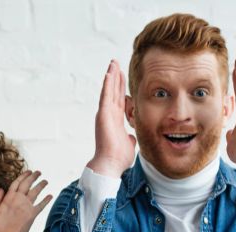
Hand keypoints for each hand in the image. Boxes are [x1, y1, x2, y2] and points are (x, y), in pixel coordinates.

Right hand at [0, 170, 52, 231]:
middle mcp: (20, 199)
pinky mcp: (33, 214)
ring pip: (36, 192)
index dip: (22, 176)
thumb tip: (0, 188)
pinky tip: (50, 195)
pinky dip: (46, 200)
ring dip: (41, 185)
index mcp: (9, 198)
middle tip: (38, 172)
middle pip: (27, 184)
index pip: (17, 183)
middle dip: (33, 177)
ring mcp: (28, 206)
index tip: (27, 171)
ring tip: (45, 180)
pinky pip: (41, 205)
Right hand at [88, 60, 136, 177]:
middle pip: (113, 91)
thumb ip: (130, 137)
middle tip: (115, 63)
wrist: (110, 164)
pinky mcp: (103, 115)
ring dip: (111, 76)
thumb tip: (132, 137)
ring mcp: (105, 114)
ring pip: (108, 90)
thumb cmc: (118, 158)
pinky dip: (107, 84)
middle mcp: (109, 115)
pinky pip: (105, 96)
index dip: (120, 87)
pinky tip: (109, 73)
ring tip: (113, 63)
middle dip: (115, 77)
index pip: (119, 99)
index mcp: (115, 120)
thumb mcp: (129, 144)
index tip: (122, 76)